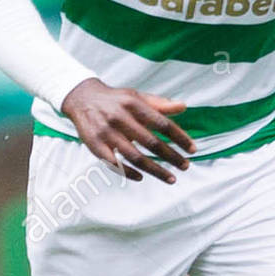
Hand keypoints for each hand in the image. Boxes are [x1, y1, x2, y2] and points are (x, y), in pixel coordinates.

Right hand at [61, 78, 195, 182]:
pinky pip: (115, 164)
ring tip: (171, 178)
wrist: (82, 98)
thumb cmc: (116, 100)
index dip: (179, 137)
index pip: (162, 123)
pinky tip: (142, 177)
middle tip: (185, 166)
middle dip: (171, 156)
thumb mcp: (136, 96)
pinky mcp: (95, 145)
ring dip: (155, 170)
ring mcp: (107, 133)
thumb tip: (183, 107)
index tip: (192, 149)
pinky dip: (129, 173)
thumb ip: (159, 104)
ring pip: (135, 157)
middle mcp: (120, 118)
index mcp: (133, 104)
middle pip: (151, 142)